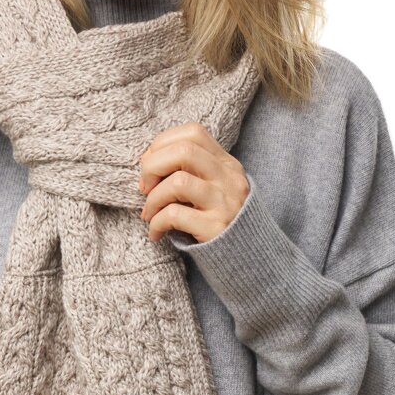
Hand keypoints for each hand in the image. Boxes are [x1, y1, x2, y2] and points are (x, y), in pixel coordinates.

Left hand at [137, 122, 249, 243]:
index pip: (193, 132)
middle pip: (183, 150)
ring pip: (178, 182)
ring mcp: (225, 202)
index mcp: (226, 164)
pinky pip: (175, 215)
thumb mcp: (212, 189)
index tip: (150, 165)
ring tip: (150, 214)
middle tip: (144, 188)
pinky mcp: (217, 228)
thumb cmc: (219, 223)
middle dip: (152, 166)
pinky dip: (156, 223)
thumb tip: (146, 160)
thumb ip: (190, 172)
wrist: (250, 261)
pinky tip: (156, 233)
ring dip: (153, 198)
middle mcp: (229, 178)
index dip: (163, 143)